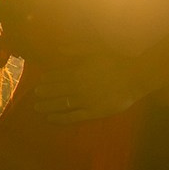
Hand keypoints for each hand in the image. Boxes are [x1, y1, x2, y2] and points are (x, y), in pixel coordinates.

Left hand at [33, 56, 148, 123]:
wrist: (134, 76)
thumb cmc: (115, 61)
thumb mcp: (94, 50)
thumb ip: (75, 50)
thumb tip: (58, 50)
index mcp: (78, 71)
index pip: (57, 76)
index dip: (47, 80)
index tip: (38, 82)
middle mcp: (78, 86)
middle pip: (56, 91)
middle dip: (44, 93)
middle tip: (34, 95)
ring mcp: (85, 100)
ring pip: (61, 104)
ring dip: (47, 106)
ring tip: (37, 108)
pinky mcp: (93, 112)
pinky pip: (73, 116)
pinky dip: (60, 118)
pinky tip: (51, 119)